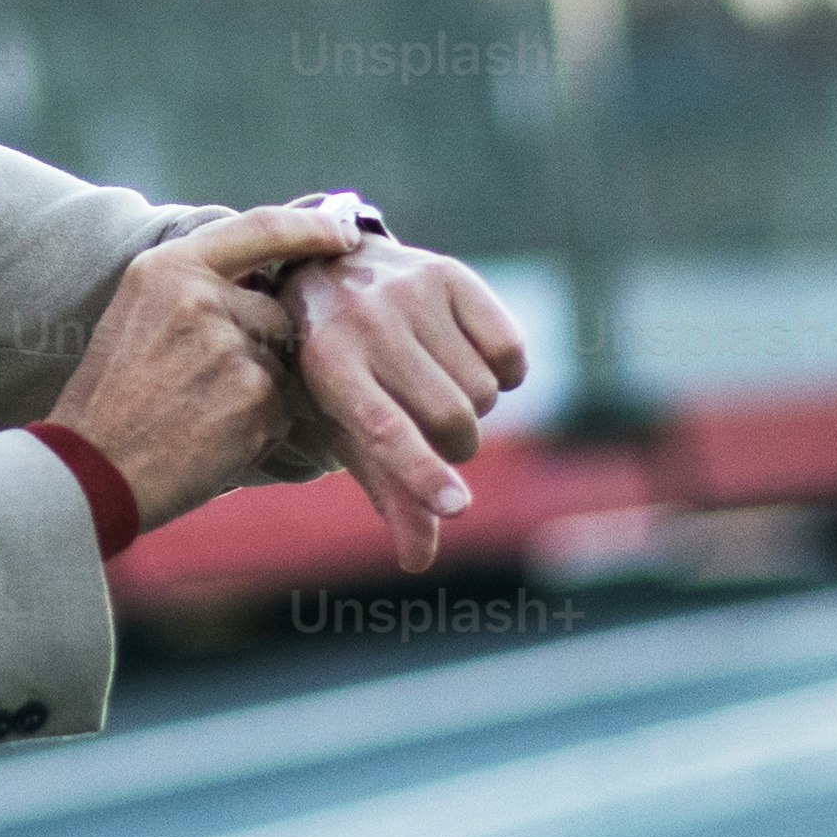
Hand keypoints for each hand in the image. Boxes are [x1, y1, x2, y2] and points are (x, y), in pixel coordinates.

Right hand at [46, 198, 356, 532]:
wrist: (91, 468)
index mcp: (170, 266)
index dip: (312, 229)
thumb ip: (198, 290)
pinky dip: (258, 430)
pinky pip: (282, 409)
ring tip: (201, 415)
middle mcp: (202, 296)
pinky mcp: (254, 396)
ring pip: (281, 364)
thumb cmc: (111, 398)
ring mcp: (231, 345)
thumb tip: (268, 287)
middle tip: (206, 385)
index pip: (263, 227)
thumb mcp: (138, 314)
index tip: (344, 234)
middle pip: (276, 310)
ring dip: (258, 393)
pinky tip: (212, 441)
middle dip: (261, 347)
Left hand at [274, 234, 538, 572]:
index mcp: (329, 369)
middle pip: (452, 417)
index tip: (458, 508)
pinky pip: (509, 350)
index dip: (423, 474)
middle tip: (435, 432)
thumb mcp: (346, 430)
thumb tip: (418, 561)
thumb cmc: (336, 373)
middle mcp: (366, 323)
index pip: (386, 430)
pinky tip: (468, 358)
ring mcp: (408, 292)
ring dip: (476, 405)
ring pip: (485, 389)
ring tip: (438, 386)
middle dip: (457, 444)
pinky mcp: (449, 274)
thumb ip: (388, 491)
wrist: (326, 279)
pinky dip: (504, 370)